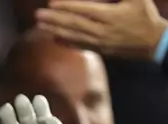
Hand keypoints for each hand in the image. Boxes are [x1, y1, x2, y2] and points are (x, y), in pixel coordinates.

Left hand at [35, 0, 167, 59]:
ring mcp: (99, 41)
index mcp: (109, 15)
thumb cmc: (144, 17)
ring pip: (73, 35)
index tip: (51, 4)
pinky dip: (66, 42)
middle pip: (73, 23)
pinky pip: (80, 46)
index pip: (83, 10)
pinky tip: (54, 39)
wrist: (153, 42)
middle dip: (54, 19)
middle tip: (38, 15)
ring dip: (55, 30)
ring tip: (40, 26)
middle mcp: (101, 30)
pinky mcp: (99, 50)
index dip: (66, 6)